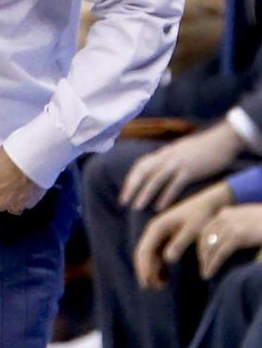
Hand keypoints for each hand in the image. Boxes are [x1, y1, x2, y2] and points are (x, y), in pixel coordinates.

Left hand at [0, 146, 45, 213]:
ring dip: (14, 201)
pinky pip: (27, 204)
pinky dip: (27, 199)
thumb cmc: (12, 156)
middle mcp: (1, 201)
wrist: (33, 157)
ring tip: (18, 188)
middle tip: (7, 185)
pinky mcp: (32, 202)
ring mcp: (17, 204)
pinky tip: (29, 188)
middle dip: (1, 197)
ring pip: (13, 209)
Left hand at [119, 122, 244, 210]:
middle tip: (123, 202)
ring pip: (155, 179)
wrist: (223, 140)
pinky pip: (174, 184)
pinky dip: (165, 196)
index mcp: (164, 153)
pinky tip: (160, 207)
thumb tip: (159, 168)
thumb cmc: (203, 148)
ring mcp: (178, 163)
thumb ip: (169, 159)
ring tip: (136, 207)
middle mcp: (167, 156)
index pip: (140, 165)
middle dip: (131, 187)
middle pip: (143, 171)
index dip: (131, 179)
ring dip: (144, 193)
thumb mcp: (181, 150)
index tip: (124, 193)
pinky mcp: (190, 170)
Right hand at [133, 181, 232, 288]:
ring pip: (150, 255)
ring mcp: (159, 234)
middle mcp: (154, 230)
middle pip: (143, 253)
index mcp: (156, 227)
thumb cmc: (200, 216)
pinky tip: (165, 278)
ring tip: (159, 286)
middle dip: (144, 270)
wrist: (208, 205)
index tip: (146, 282)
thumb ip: (179, 243)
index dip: (144, 267)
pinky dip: (159, 266)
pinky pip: (158, 254)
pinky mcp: (166, 237)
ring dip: (152, 270)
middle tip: (148, 287)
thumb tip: (167, 259)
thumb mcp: (192, 230)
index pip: (144, 250)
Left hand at [197, 204, 261, 278]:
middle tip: (203, 267)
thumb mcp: (247, 222)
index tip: (203, 256)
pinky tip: (210, 272)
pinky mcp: (237, 236)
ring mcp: (230, 226)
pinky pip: (220, 252)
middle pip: (205, 237)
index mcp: (226, 213)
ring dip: (206, 261)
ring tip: (206, 274)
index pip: (206, 230)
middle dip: (202, 254)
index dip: (202, 244)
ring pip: (210, 246)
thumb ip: (236, 228)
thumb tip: (228, 242)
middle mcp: (224, 217)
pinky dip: (213, 263)